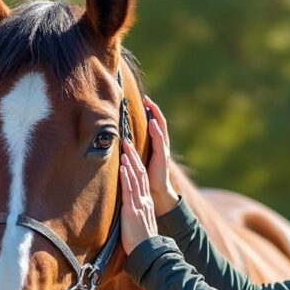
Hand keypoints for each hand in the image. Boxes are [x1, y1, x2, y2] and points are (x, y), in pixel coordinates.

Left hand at [119, 140, 158, 254]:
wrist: (148, 253)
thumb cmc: (141, 243)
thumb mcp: (137, 224)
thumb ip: (133, 214)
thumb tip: (126, 211)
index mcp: (145, 203)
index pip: (141, 179)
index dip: (136, 164)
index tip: (130, 152)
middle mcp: (144, 201)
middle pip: (140, 174)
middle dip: (134, 157)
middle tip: (127, 141)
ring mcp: (139, 204)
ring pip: (136, 178)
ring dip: (130, 162)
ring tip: (125, 148)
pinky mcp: (133, 210)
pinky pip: (130, 190)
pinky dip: (126, 177)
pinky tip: (123, 167)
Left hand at [141, 96, 178, 215]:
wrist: (157, 191)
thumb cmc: (148, 176)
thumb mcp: (141, 159)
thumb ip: (136, 149)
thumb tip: (125, 140)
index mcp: (158, 145)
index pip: (156, 124)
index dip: (151, 112)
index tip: (144, 100)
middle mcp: (162, 145)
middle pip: (160, 123)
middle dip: (154, 109)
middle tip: (147, 98)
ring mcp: (164, 150)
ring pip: (161, 129)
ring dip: (155, 116)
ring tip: (150, 106)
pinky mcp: (162, 156)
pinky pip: (160, 141)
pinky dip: (156, 130)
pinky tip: (152, 123)